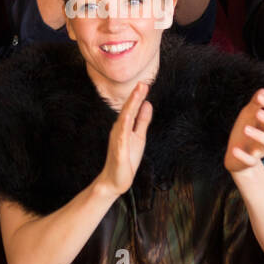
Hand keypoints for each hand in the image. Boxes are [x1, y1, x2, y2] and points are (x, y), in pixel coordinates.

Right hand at [97, 83, 151, 197]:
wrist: (115, 180)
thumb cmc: (126, 159)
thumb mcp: (139, 137)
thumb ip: (142, 121)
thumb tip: (147, 104)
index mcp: (124, 126)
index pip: (132, 108)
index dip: (138, 96)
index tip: (145, 84)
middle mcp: (119, 129)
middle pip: (128, 110)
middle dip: (135, 97)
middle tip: (142, 83)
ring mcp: (118, 139)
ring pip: (124, 119)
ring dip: (131, 106)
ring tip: (137, 95)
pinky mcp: (119, 151)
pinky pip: (121, 136)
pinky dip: (124, 125)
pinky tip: (127, 117)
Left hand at [225, 89, 263, 173]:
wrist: (236, 156)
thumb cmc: (246, 130)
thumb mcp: (248, 115)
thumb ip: (255, 104)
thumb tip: (263, 90)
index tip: (260, 97)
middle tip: (257, 113)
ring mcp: (260, 149)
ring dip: (258, 135)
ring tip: (245, 128)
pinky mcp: (250, 161)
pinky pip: (250, 160)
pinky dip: (243, 155)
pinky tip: (234, 149)